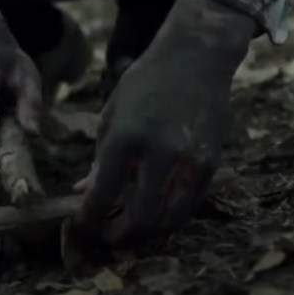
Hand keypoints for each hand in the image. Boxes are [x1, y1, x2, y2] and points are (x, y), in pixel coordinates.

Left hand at [73, 0, 255, 246]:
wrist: (196, 57)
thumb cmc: (145, 83)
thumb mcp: (112, 115)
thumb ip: (100, 160)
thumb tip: (83, 193)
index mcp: (125, 138)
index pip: (103, 196)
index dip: (90, 220)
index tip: (83, 226)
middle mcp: (159, 153)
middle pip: (141, 217)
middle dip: (120, 235)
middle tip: (107, 237)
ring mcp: (189, 160)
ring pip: (170, 219)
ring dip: (148, 233)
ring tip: (131, 230)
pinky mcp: (210, 163)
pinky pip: (189, 205)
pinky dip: (170, 216)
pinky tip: (155, 214)